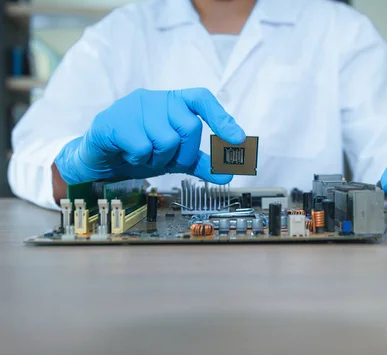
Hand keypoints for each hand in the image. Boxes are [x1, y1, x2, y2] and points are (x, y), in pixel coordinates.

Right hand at [54, 88, 245, 184]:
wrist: (99, 159)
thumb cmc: (139, 151)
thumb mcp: (175, 159)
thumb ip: (202, 164)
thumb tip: (229, 174)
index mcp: (174, 102)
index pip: (202, 99)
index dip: (221, 117)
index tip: (238, 138)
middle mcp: (156, 98)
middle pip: (189, 127)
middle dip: (181, 153)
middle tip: (163, 158)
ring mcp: (134, 106)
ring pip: (166, 140)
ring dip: (157, 158)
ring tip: (143, 155)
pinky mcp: (114, 120)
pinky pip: (142, 147)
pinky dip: (138, 159)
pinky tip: (128, 154)